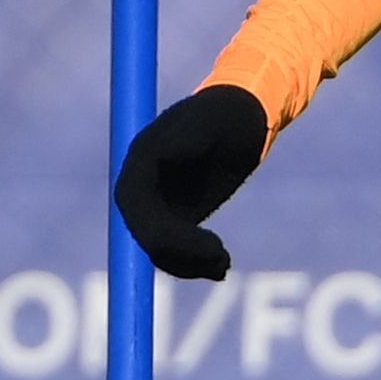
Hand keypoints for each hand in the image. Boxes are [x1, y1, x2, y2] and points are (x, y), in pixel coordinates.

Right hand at [113, 85, 267, 279]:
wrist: (247, 115)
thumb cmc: (232, 114)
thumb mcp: (213, 122)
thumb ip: (188, 136)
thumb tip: (165, 152)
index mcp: (143, 156)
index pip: (133, 204)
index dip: (155, 231)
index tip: (198, 244)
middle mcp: (144, 181)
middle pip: (143, 231)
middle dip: (178, 252)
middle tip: (220, 259)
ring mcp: (158, 200)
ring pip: (158, 247)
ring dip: (188, 263)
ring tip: (224, 263)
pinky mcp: (176, 215)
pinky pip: (175, 250)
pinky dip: (195, 263)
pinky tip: (221, 265)